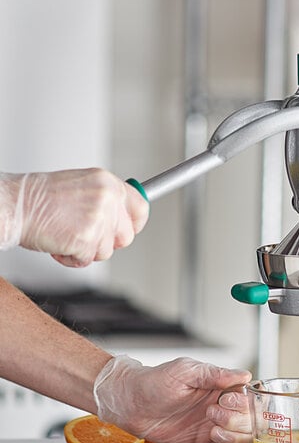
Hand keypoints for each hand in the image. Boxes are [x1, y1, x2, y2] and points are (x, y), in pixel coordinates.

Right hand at [0, 168, 148, 266]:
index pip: (141, 207)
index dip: (135, 224)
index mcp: (108, 182)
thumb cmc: (40, 199)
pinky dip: (72, 258)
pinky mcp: (86, 238)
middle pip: (127, 235)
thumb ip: (106, 200)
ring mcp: (98, 218)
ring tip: (66, 234)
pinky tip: (59, 243)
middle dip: (107, 242)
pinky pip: (87, 260)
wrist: (13, 205)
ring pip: (107, 251)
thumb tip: (125, 219)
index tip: (129, 229)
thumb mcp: (82, 188)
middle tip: (85, 235)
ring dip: (86, 250)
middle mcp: (107, 198)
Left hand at [94, 355, 252, 442]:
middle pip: (250, 420)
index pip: (248, 397)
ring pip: (243, 438)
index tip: (225, 400)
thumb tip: (245, 375)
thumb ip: (214, 374)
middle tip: (212, 414)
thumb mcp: (185, 371)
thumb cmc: (156, 381)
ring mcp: (215, 426)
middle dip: (235, 420)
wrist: (132, 405)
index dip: (242, 402)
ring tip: (213, 431)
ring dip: (234, 438)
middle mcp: (223, 407)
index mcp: (222, 386)